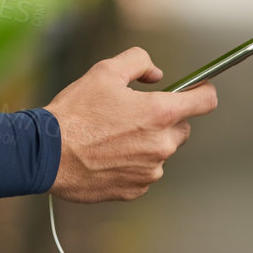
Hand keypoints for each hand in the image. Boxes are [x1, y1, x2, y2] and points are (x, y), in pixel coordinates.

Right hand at [43, 47, 218, 202]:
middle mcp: (161, 145)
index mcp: (159, 113)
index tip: (199, 90)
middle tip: (133, 113)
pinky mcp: (135, 189)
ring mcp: (150, 171)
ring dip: (146, 143)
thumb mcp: (105, 71)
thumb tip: (156, 74)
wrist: (47, 153)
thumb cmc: (75, 113)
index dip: (203, 92)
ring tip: (112, 136)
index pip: (205, 101)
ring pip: (160, 152)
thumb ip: (139, 62)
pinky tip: (107, 155)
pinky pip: (144, 172)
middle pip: (182, 128)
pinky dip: (132, 163)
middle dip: (165, 120)